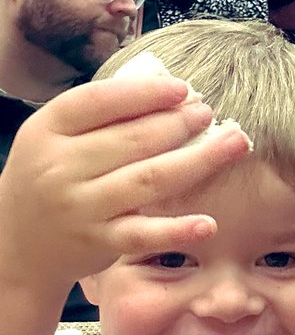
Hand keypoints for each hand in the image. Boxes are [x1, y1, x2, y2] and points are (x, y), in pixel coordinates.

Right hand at [0, 77, 250, 292]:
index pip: (101, 102)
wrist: (18, 246)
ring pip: (150, 179)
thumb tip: (169, 90)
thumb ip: (100, 115)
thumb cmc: (50, 178)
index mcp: (47, 131)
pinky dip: (177, 230)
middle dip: (180, 123)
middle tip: (209, 112)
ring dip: (199, 159)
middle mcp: (61, 168)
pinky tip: (208, 221)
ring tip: (233, 142)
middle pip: (134, 139)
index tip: (183, 88)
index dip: (146, 93)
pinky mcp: (100, 243)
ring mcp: (81, 208)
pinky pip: (145, 235)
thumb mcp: (55, 138)